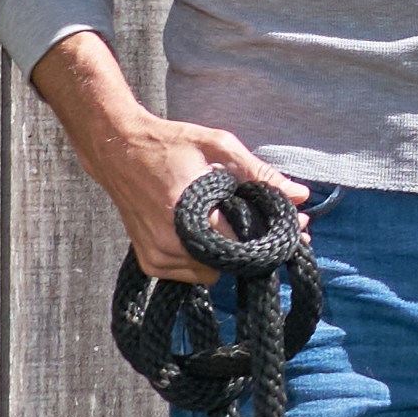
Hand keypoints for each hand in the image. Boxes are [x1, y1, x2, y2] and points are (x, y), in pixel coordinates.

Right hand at [35, 34, 281, 288]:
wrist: (117, 149)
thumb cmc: (170, 143)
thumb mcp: (218, 147)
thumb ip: (259, 175)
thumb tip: (301, 195)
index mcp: (189, 214)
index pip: (244, 245)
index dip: (272, 237)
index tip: (292, 228)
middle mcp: (171, 242)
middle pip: (231, 263)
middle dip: (252, 246)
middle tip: (262, 222)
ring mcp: (158, 257)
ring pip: (212, 273)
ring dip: (226, 254)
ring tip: (227, 222)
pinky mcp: (150, 263)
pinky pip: (191, 273)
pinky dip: (203, 258)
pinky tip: (204, 232)